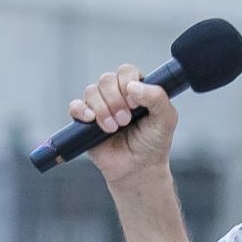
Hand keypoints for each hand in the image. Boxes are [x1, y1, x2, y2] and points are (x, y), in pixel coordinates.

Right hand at [68, 65, 180, 185]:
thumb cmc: (153, 144)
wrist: (138, 169)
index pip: (126, 72)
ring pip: (91, 91)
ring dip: (103, 109)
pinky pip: (75, 106)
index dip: (128, 83)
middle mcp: (116, 95)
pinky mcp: (85, 122)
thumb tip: (133, 86)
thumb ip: (157, 97)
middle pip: (106, 79)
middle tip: (125, 121)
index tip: (136, 104)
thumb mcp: (166, 119)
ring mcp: (100, 107)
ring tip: (113, 128)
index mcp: (136, 90)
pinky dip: (81, 110)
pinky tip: (92, 120)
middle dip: (116, 100)